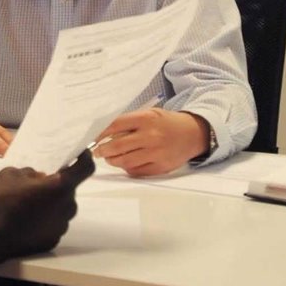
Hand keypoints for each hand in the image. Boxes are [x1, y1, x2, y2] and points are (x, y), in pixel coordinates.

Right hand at [0, 151, 93, 285]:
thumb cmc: (0, 202)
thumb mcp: (10, 174)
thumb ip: (30, 173)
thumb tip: (38, 178)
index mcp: (60, 187)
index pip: (86, 168)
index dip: (84, 158)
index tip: (79, 153)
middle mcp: (67, 207)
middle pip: (68, 190)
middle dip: (56, 184)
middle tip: (36, 183)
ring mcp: (61, 226)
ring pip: (61, 207)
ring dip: (50, 202)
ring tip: (27, 203)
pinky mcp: (53, 240)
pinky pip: (53, 224)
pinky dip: (44, 219)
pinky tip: (25, 220)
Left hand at [92, 108, 209, 176]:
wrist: (193, 133)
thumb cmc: (166, 123)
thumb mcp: (148, 114)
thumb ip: (128, 123)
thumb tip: (103, 134)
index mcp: (146, 119)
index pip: (115, 126)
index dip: (100, 134)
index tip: (92, 139)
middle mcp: (151, 136)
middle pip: (117, 147)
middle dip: (102, 150)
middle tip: (97, 151)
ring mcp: (156, 153)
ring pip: (124, 161)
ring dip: (113, 161)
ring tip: (110, 157)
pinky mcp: (161, 166)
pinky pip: (136, 171)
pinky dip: (127, 168)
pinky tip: (126, 163)